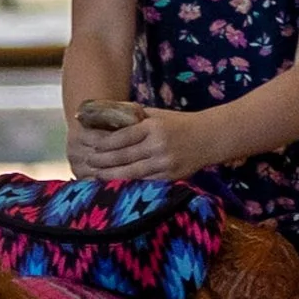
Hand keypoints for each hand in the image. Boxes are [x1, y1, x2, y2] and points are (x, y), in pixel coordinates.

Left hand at [67, 101, 189, 181]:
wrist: (210, 138)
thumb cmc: (180, 124)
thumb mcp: (158, 114)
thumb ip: (135, 117)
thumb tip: (107, 116)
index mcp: (153, 127)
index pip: (122, 137)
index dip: (104, 144)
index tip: (92, 147)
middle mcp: (158, 146)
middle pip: (124, 156)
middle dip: (103, 161)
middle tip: (88, 163)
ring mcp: (165, 164)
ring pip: (132, 173)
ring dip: (112, 176)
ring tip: (97, 176)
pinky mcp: (171, 177)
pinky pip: (145, 182)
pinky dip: (130, 184)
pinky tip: (118, 184)